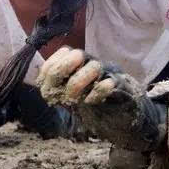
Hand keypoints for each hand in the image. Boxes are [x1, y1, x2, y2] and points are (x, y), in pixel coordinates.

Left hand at [36, 47, 166, 151]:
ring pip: (93, 66)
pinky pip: (111, 83)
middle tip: (62, 92)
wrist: (128, 116)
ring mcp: (110, 74)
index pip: (63, 53)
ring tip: (76, 99)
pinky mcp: (125, 88)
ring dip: (78, 83)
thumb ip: (58, 88)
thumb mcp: (74, 95)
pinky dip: (98, 92)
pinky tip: (91, 102)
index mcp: (82, 65)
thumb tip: (41, 86)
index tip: (47, 89)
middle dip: (62, 72)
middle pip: (75, 54)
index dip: (51, 68)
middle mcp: (94, 65)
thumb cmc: (98, 103)